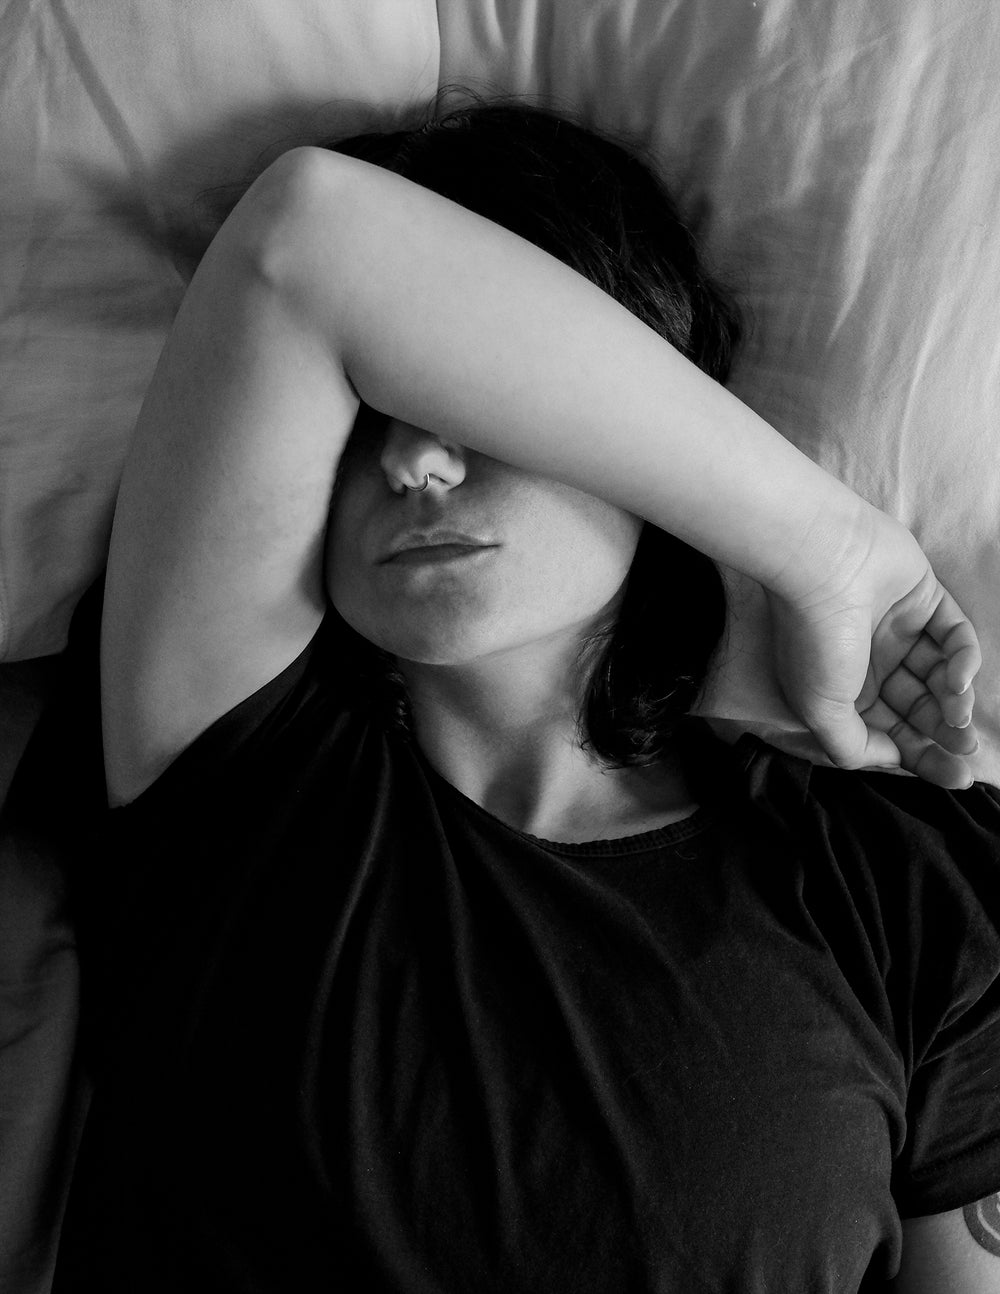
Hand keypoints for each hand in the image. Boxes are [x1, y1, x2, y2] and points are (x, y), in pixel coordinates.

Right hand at [764, 506, 981, 788]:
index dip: (923, 758)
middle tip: (966, 750)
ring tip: (959, 715)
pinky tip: (959, 678)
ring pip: (941, 676)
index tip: (956, 776)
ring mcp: (900, 630)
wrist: (819, 562)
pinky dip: (964, 660)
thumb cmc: (812, 639)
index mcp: (845, 692)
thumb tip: (892, 761)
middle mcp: (873, 664)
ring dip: (955, 700)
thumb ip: (852, 747)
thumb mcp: (820, 710)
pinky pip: (955, 637)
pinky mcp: (926, 599)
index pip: (892, 733)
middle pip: (921, 710)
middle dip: (945, 734)